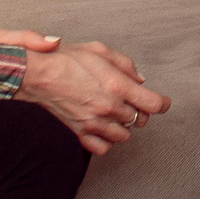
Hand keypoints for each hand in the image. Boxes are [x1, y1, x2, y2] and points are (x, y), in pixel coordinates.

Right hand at [14, 38, 170, 154]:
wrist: (36, 75)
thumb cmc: (65, 60)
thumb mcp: (100, 51)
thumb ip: (125, 65)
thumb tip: (140, 80)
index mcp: (117, 85)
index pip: (153, 104)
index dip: (163, 104)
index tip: (163, 103)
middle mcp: (108, 107)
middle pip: (139, 119)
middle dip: (140, 111)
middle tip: (132, 102)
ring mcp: (93, 123)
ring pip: (124, 135)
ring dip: (123, 125)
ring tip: (115, 113)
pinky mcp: (79, 134)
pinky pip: (102, 148)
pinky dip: (106, 140)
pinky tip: (102, 128)